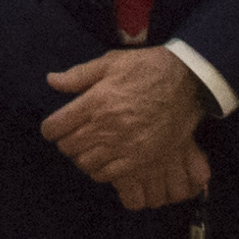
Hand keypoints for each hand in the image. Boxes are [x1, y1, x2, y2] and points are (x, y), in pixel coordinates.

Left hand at [39, 45, 208, 206]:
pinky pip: (107, 175)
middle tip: (73, 135)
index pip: (56, 126)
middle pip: (68, 147)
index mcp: (95, 101)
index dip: (51, 128)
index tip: (55, 127)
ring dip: (82, 156)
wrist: (187, 83)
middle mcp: (105, 127)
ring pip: (85, 164)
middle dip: (66, 142)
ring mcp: (122, 146)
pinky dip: (101, 170)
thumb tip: (52, 81)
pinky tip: (105, 159)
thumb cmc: (147, 68)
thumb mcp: (110, 62)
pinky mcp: (139, 159)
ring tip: (90, 147)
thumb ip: (78, 75)